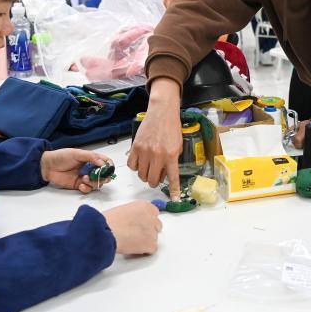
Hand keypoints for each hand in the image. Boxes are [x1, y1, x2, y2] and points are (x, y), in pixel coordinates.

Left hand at [40, 148, 113, 193]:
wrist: (47, 166)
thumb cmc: (61, 156)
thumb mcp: (76, 153)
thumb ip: (90, 157)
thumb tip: (102, 163)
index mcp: (91, 159)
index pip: (105, 162)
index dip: (109, 166)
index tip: (108, 169)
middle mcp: (90, 168)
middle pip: (104, 175)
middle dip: (103, 177)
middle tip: (97, 177)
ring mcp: (85, 177)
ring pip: (97, 183)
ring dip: (93, 183)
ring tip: (84, 179)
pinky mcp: (79, 185)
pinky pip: (88, 189)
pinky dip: (87, 188)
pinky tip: (81, 185)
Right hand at [103, 201, 161, 254]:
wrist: (106, 232)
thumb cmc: (109, 222)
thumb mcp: (123, 210)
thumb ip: (134, 213)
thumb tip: (134, 220)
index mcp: (144, 206)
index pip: (154, 212)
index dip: (147, 220)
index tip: (142, 224)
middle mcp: (151, 217)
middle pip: (157, 225)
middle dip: (149, 230)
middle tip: (137, 234)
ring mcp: (152, 231)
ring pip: (154, 238)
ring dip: (146, 240)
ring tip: (132, 241)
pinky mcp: (151, 244)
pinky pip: (152, 249)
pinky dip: (145, 250)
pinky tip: (134, 248)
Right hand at [128, 78, 182, 194]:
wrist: (162, 112)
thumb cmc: (172, 128)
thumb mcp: (178, 145)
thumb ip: (173, 160)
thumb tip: (166, 175)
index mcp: (171, 155)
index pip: (173, 178)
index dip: (174, 191)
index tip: (174, 199)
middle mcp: (157, 155)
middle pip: (152, 180)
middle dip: (155, 182)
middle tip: (157, 176)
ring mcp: (145, 151)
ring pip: (141, 175)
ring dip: (145, 175)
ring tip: (149, 167)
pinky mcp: (135, 147)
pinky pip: (132, 165)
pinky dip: (136, 167)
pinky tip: (140, 161)